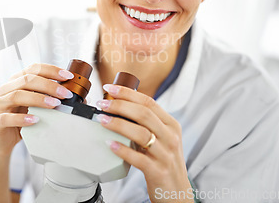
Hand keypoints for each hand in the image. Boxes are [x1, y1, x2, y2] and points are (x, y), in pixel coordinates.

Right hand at [0, 63, 73, 156]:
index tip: (68, 76)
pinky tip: (35, 120)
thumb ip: (51, 98)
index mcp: (16, 81)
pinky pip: (7, 118)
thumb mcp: (36, 106)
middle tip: (65, 93)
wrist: (3, 140)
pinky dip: (22, 118)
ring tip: (54, 104)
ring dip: (38, 98)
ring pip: (17, 95)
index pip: (34, 68)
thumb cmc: (22, 119)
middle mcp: (6, 89)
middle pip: (27, 80)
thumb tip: (80, 98)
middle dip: (49, 85)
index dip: (51, 70)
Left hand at [96, 84, 192, 202]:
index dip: (128, 93)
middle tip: (102, 104)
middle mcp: (170, 137)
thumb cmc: (163, 161)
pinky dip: (123, 150)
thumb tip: (119, 106)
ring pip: (141, 134)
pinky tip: (111, 144)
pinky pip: (139, 158)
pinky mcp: (158, 171)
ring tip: (102, 120)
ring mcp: (165, 155)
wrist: (177, 191)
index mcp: (171, 125)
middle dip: (120, 106)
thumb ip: (147, 123)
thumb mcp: (161, 138)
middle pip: (144, 115)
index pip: (149, 102)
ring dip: (118, 124)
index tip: (110, 88)